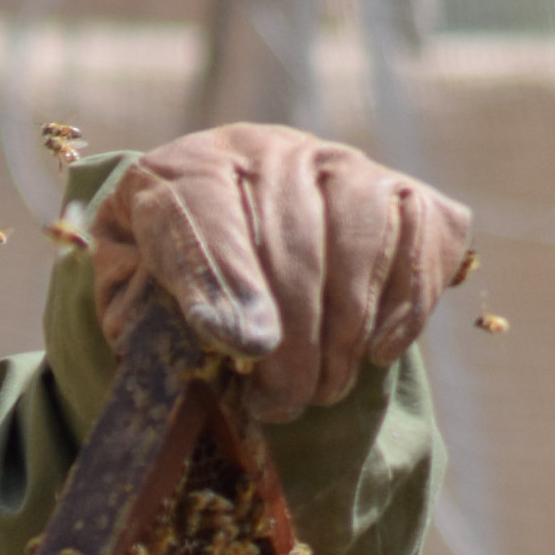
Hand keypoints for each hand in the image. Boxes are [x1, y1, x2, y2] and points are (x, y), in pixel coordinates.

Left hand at [90, 124, 475, 420]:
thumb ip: (156, 311)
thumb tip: (237, 335)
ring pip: (359, 233)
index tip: (243, 347)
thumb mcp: (134, 300)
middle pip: (291, 238)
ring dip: (346, 327)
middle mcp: (265, 150)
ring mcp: (337, 162)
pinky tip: (379, 352)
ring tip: (323, 388)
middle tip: (284, 403)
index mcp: (181, 173)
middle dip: (293, 339)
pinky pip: (420, 229)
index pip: (201, 212)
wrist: (219, 242)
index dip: (224, 281)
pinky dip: (409, 297)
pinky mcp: (393, 186)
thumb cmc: (171, 284)